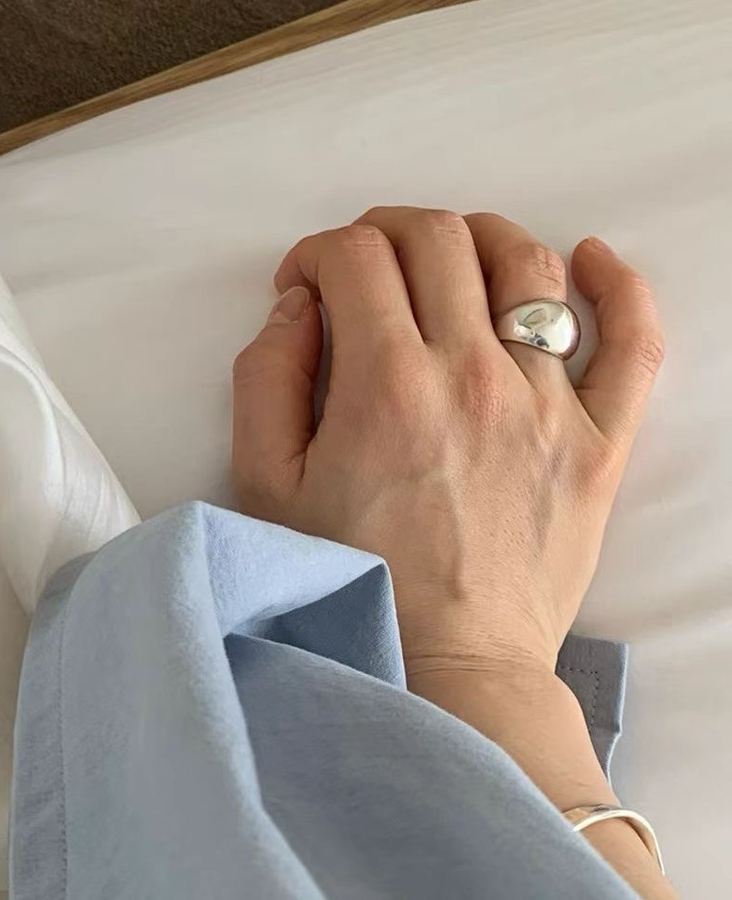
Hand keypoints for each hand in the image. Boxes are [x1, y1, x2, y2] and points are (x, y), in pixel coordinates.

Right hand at [229, 208, 663, 684]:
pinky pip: (633, 340)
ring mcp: (547, 404)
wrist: (450, 668)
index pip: (353, 255)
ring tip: (453, 261)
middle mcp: (471, 375)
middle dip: (385, 232)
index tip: (307, 288)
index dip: (317, 254)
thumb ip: (266, 377)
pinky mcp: (601, 441)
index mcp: (385, 383)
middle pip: (435, 239)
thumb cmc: (354, 584)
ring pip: (527, 265)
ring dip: (481, 238)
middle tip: (365, 268)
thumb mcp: (265, 484)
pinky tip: (592, 260)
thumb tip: (298, 306)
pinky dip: (620, 285)